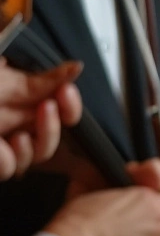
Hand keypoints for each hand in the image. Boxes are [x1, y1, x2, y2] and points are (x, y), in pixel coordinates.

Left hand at [0, 60, 82, 179]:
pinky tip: (1, 147)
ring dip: (31, 146)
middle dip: (52, 127)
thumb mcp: (7, 82)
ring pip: (38, 155)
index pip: (60, 109)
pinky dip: (8, 160)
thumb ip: (44, 80)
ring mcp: (6, 144)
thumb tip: (76, 67)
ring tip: (18, 136)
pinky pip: (12, 168)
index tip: (66, 92)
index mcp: (21, 99)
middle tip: (45, 109)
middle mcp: (15, 121)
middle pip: (55, 135)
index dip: (69, 105)